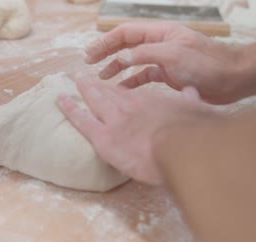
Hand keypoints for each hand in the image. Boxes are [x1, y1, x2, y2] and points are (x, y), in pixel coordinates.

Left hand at [58, 74, 222, 184]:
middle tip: (81, 76)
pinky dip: (69, 108)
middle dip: (93, 83)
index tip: (107, 83)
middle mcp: (126, 106)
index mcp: (146, 101)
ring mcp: (112, 121)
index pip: (125, 92)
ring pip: (92, 100)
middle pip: (106, 92)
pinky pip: (81, 120)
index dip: (113, 87)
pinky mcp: (103, 138)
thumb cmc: (191, 134)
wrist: (181, 150)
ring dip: (81, 88)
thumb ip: (189, 100)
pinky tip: (60, 100)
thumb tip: (191, 91)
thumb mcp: (195, 110)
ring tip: (72, 80)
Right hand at [85, 22, 244, 103]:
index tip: (90, 54)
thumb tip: (119, 56)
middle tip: (89, 63)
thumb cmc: (205, 64)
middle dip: (106, 52)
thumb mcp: (173, 54)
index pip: (125, 33)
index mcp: (159, 33)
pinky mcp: (167, 75)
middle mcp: (159, 44)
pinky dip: (131, 82)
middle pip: (126, 45)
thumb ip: (145, 54)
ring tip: (102, 77)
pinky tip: (121, 89)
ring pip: (132, 61)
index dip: (105, 42)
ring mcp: (162, 59)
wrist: (230, 79)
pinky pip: (143, 76)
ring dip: (116, 67)